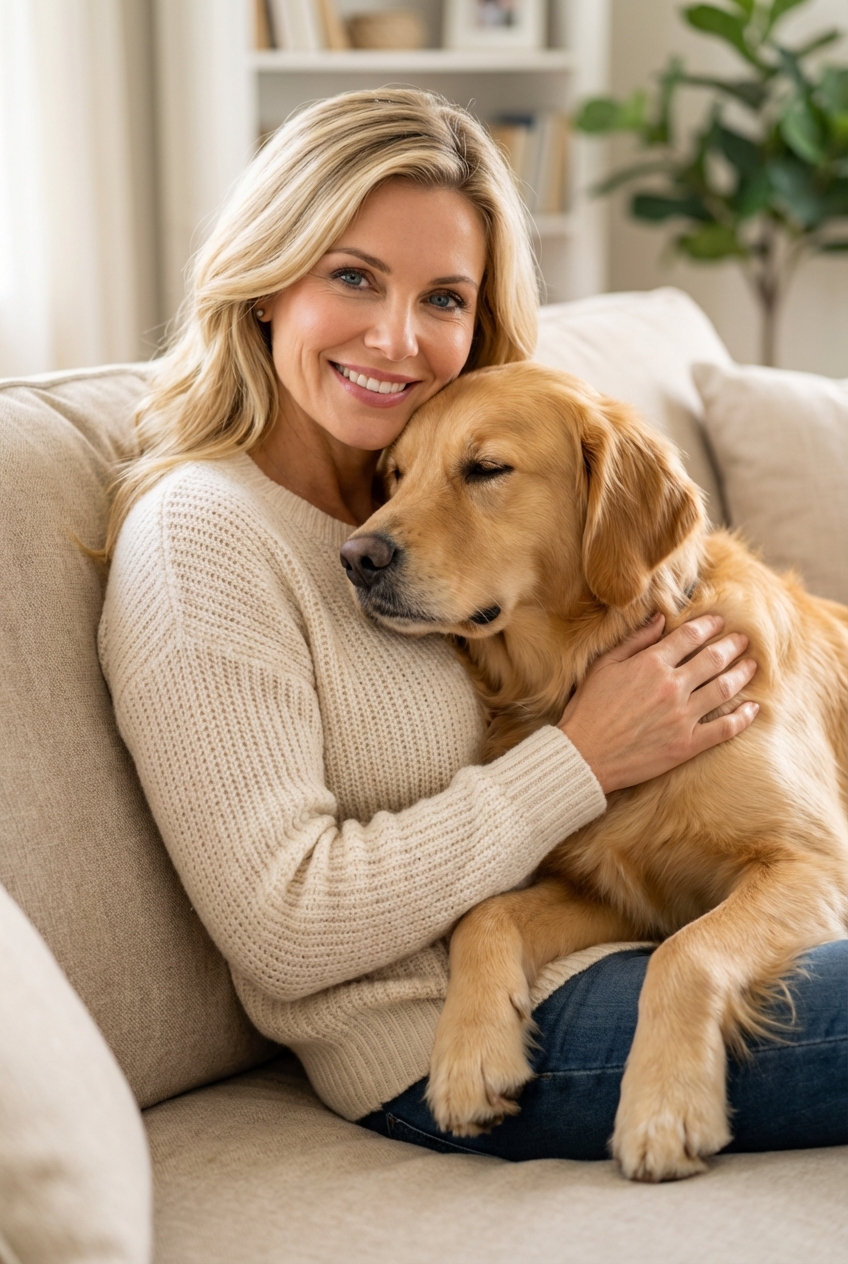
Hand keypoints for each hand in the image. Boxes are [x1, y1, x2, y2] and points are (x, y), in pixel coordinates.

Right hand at [559, 614, 757, 794]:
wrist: (585, 755)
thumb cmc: (589, 709)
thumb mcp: (604, 666)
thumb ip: (635, 640)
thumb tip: (661, 618)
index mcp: (651, 664)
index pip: (690, 637)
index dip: (709, 626)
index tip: (720, 622)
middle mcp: (672, 687)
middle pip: (713, 659)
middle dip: (732, 645)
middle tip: (744, 639)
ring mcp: (683, 716)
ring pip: (724, 688)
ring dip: (743, 673)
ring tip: (752, 665)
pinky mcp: (688, 744)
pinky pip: (725, 728)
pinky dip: (743, 717)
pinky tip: (753, 708)